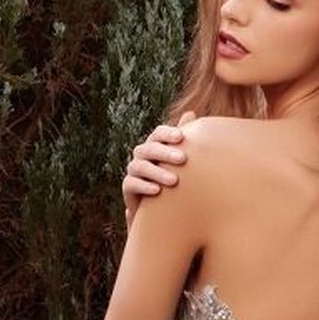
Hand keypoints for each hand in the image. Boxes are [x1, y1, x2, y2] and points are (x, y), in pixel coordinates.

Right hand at [122, 111, 194, 227]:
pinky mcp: (127, 187)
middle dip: (165, 152)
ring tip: (174, 181)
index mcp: (155, 145)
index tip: (181, 137)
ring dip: (157, 172)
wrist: (161, 207)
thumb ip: (184, 140)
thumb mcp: (181, 160)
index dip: (167, 134)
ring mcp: (133, 170)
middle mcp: (142, 155)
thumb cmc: (175, 179)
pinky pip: (131, 183)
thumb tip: (191, 112)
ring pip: (140, 166)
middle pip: (149, 148)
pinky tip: (157, 191)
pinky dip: (144, 186)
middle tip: (183, 159)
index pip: (158, 134)